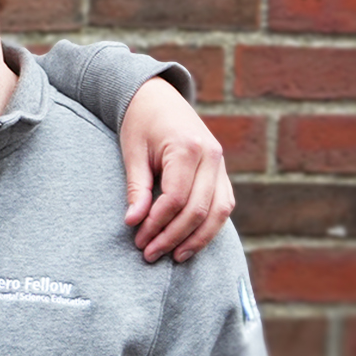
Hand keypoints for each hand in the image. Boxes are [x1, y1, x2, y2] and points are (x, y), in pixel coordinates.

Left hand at [119, 77, 232, 262]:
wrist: (157, 98)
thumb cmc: (139, 123)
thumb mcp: (131, 152)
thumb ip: (136, 187)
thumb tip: (133, 222)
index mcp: (187, 148)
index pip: (175, 198)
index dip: (157, 223)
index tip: (138, 239)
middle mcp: (212, 156)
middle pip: (199, 209)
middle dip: (173, 236)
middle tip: (149, 254)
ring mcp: (221, 163)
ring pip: (219, 211)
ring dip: (197, 238)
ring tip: (174, 257)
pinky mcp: (222, 171)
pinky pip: (223, 204)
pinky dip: (210, 226)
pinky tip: (191, 241)